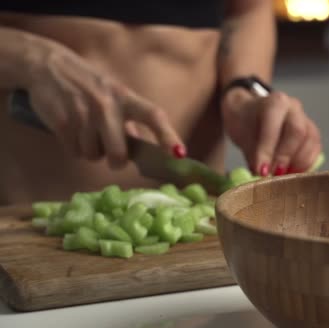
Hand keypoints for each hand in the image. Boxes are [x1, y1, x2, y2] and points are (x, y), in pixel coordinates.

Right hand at [23, 38, 183, 167]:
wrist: (49, 66)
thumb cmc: (89, 86)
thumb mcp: (115, 96)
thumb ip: (130, 122)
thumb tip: (145, 150)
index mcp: (126, 98)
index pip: (153, 116)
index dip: (168, 136)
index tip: (179, 153)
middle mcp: (108, 105)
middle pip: (119, 154)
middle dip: (116, 160)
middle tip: (111, 154)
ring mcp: (85, 114)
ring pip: (94, 155)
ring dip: (90, 150)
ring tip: (85, 129)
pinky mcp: (63, 122)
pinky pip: (74, 152)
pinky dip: (73, 147)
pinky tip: (71, 129)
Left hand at [221, 88, 321, 175]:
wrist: (251, 113)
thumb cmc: (246, 123)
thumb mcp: (242, 136)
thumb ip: (254, 154)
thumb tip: (263, 175)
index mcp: (274, 103)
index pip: (274, 125)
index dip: (267, 150)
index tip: (261, 171)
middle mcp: (294, 108)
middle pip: (297, 132)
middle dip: (285, 157)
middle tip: (273, 174)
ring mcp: (306, 120)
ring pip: (311, 142)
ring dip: (297, 163)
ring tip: (282, 176)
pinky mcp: (313, 134)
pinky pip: (315, 151)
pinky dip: (305, 165)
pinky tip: (291, 172)